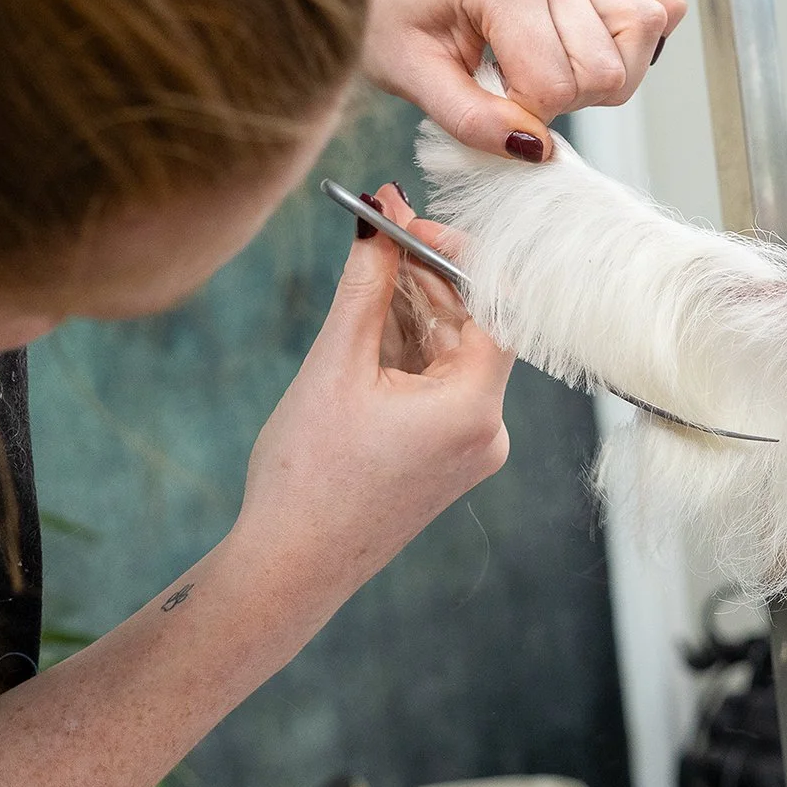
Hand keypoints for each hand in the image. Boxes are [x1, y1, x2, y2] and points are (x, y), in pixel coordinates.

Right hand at [234, 183, 514, 593]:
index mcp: (475, 408)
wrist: (289, 568)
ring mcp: (468, 448)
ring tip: (370, 261)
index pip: (497, 304)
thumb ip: (366, 286)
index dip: (458, 253)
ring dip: (415, 308)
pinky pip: (437, 386)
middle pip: (474, 326)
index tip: (410, 221)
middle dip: (428, 274)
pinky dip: (409, 350)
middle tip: (382, 222)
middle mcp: (488, 430)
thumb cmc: (309, 475)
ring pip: (452, 354)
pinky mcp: (445, 459)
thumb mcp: (335, 364)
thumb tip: (381, 218)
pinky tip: (373, 316)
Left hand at [356, 0, 689, 159]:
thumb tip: (536, 151)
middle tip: (516, 93)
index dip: (524, 116)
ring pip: (643, 31)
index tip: (489, 106)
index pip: (555, 84)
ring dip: (609, 73)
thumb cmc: (388, 10)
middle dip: (567, 102)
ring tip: (555, 76)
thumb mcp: (409, 75)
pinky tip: (602, 45)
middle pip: (608, 67)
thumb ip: (471, 119)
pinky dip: (645, 28)